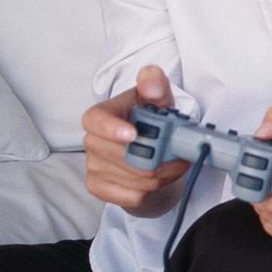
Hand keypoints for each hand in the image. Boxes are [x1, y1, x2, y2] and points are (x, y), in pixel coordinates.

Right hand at [82, 65, 188, 212]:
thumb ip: (156, 86)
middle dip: (156, 158)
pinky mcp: (98, 187)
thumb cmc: (152, 121)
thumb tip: (150, 76)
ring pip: (131, 177)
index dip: (111, 128)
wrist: (151, 151)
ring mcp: (93, 165)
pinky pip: (127, 196)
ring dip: (160, 176)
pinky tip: (157, 181)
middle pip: (121, 155)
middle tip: (179, 156)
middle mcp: (93, 140)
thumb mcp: (159, 100)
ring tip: (172, 166)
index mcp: (103, 114)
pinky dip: (149, 191)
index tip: (133, 134)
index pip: (94, 120)